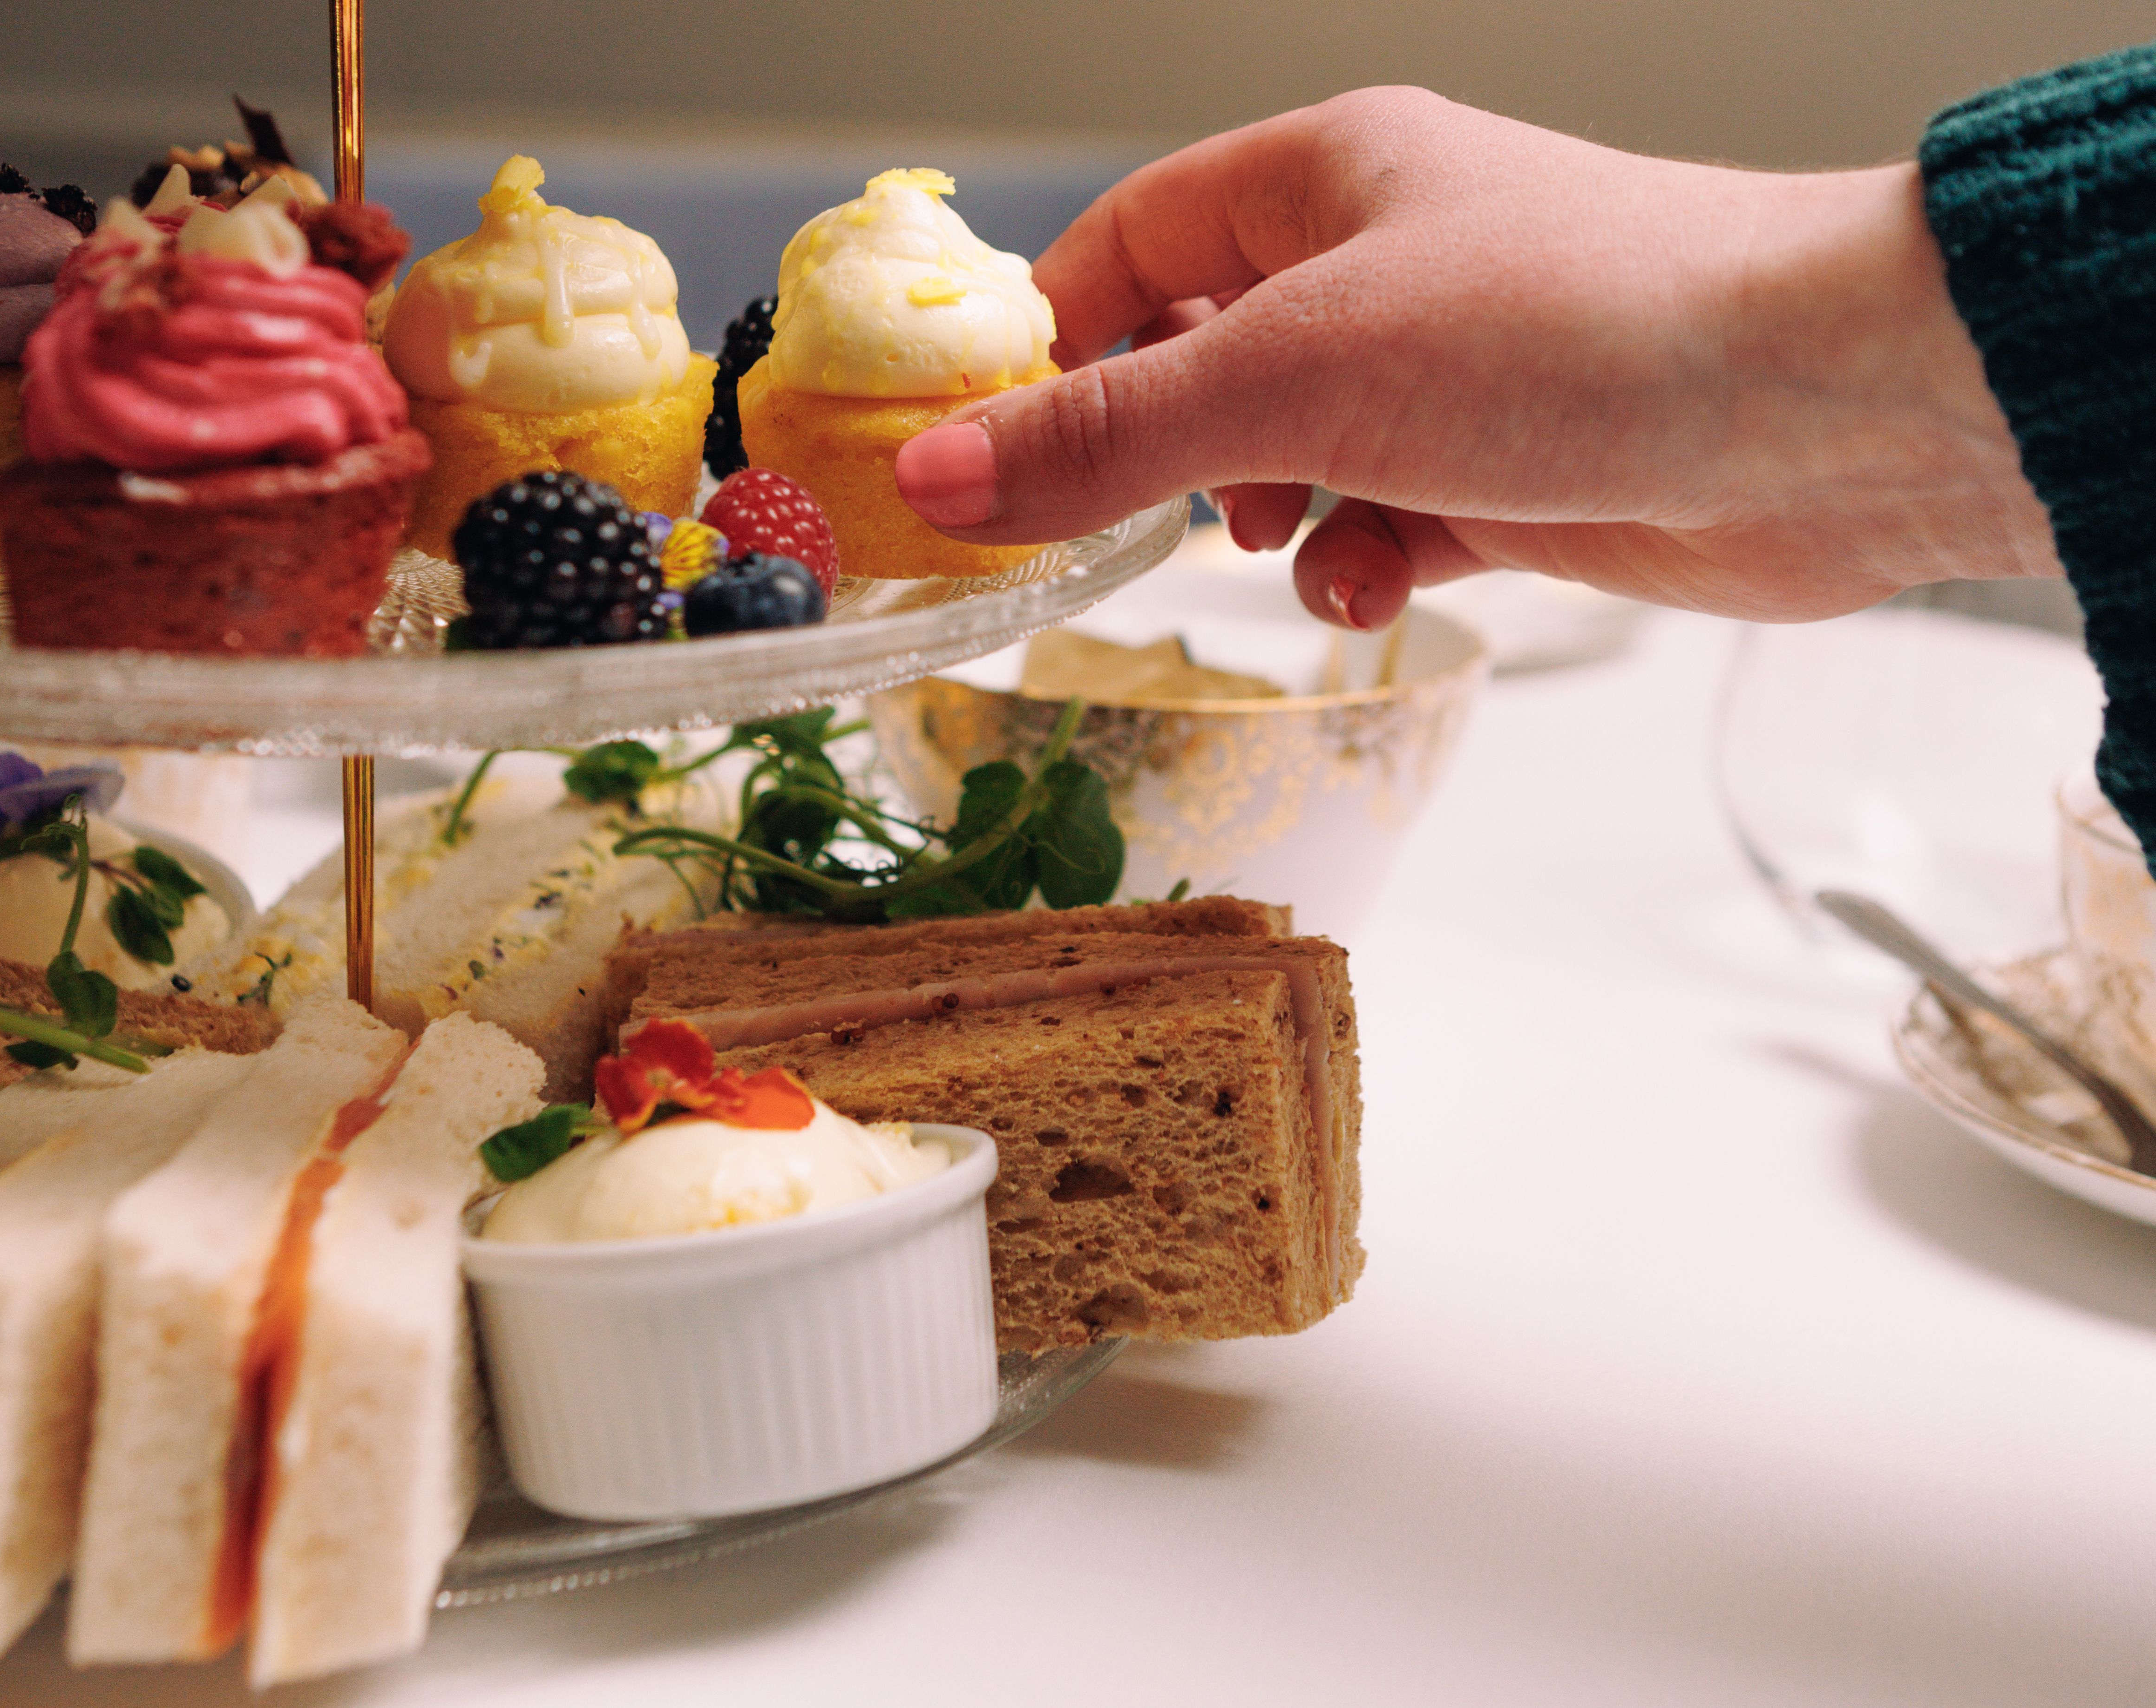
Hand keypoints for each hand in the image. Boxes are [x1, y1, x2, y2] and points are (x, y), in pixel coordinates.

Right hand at [892, 87, 2060, 627]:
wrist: (1820, 411)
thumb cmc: (1575, 329)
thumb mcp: (1295, 374)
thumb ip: (1110, 435)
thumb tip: (937, 477)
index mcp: (1323, 181)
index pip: (1132, 243)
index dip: (1048, 339)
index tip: (981, 445)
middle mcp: (1383, 265)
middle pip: (1204, 358)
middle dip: (1168, 450)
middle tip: (1135, 513)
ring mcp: (1447, 374)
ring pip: (1292, 458)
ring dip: (1271, 521)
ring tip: (1296, 538)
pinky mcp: (1507, 474)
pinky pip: (1384, 525)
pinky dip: (1365, 565)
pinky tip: (1382, 584)